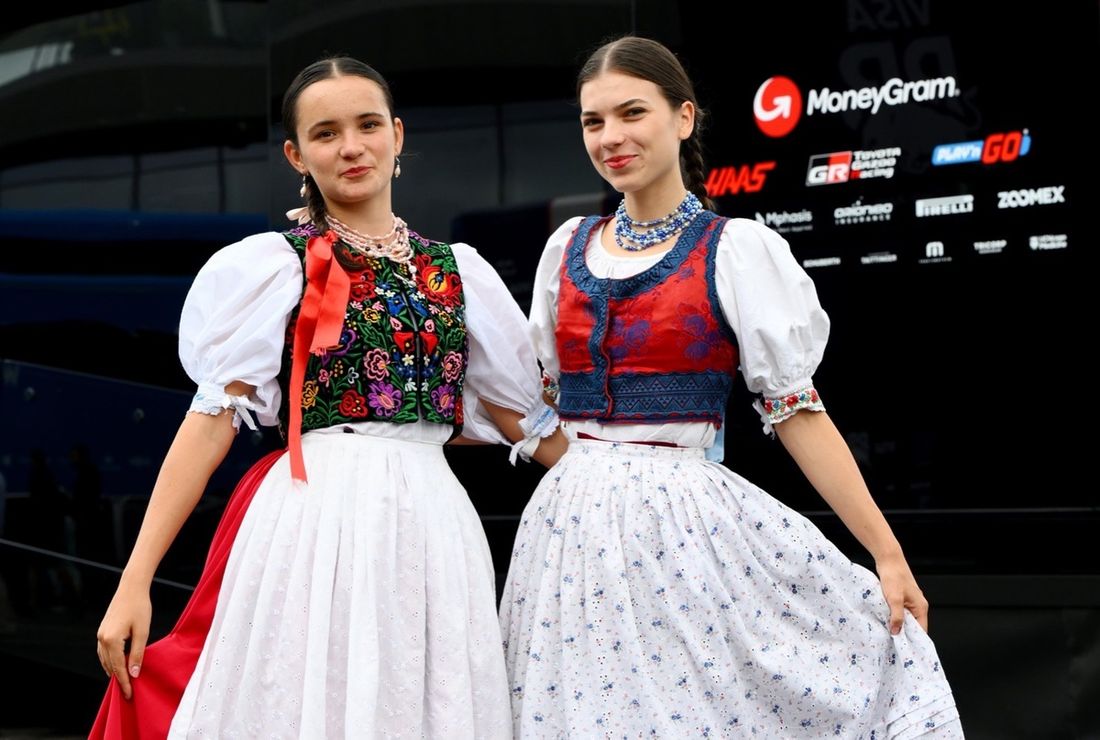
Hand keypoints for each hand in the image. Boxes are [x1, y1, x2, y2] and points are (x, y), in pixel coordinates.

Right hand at [96, 583, 151, 699]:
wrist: (131, 588)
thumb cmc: (140, 608)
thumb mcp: (142, 632)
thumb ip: (137, 653)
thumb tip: (134, 673)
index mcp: (111, 640)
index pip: (118, 668)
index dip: (125, 682)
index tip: (129, 694)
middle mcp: (102, 639)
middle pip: (110, 666)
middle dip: (119, 679)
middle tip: (128, 692)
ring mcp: (100, 635)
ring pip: (105, 660)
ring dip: (114, 671)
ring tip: (123, 682)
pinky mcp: (102, 631)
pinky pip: (103, 652)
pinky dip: (110, 661)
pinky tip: (117, 665)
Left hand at [875, 554, 928, 634]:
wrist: (889, 560)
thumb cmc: (893, 576)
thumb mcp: (894, 599)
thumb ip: (896, 616)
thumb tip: (896, 632)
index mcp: (921, 607)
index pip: (921, 630)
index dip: (913, 640)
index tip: (904, 649)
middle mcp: (918, 605)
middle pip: (913, 626)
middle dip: (904, 633)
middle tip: (893, 642)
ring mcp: (910, 601)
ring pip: (906, 619)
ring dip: (897, 624)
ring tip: (888, 633)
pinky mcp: (902, 598)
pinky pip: (900, 611)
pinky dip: (894, 616)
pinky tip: (885, 620)